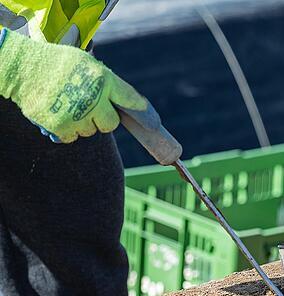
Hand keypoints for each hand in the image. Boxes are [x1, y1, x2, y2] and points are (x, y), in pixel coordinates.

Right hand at [0, 28, 146, 142]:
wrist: (22, 68)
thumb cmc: (57, 63)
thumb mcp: (86, 63)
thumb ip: (106, 82)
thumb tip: (130, 103)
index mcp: (103, 79)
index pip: (131, 100)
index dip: (145, 114)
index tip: (154, 125)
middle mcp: (94, 97)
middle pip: (111, 124)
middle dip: (103, 119)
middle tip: (89, 107)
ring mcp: (78, 113)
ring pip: (91, 131)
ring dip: (83, 123)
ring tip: (68, 105)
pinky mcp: (61, 126)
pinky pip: (73, 138)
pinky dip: (66, 131)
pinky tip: (58, 113)